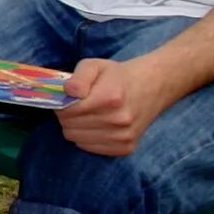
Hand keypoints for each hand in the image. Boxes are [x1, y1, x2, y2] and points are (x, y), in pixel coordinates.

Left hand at [57, 56, 181, 157]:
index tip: (66, 99)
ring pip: (76, 139)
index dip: (61, 104)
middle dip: (66, 116)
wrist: (152, 87)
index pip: (67, 111)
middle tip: (76, 106)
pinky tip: (96, 125)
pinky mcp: (126, 148)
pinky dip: (87, 138)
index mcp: (109, 98)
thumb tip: (68, 92)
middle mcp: (118, 120)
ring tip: (87, 114)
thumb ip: (78, 77)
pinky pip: (90, 148)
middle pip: (69, 127)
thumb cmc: (117, 76)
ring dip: (75, 128)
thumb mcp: (94, 65)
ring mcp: (124, 136)